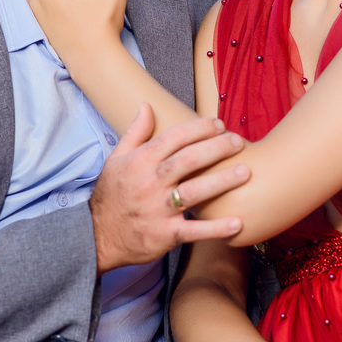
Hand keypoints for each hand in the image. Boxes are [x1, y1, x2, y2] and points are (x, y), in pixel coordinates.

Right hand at [90, 104, 250, 273]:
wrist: (96, 236)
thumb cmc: (111, 195)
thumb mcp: (116, 159)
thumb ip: (135, 133)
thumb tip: (146, 106)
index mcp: (140, 162)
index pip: (173, 138)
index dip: (198, 129)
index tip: (218, 124)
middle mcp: (150, 183)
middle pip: (187, 160)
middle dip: (215, 148)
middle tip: (238, 142)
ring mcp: (158, 210)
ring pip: (194, 192)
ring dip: (221, 181)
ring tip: (245, 172)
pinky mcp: (164, 235)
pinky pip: (194, 231)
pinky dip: (216, 228)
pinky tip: (238, 222)